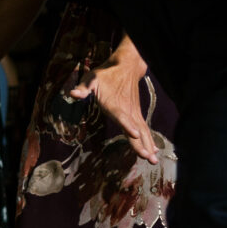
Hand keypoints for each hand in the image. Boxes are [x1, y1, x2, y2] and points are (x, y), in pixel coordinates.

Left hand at [69, 43, 156, 163]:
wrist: (126, 67)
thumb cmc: (105, 74)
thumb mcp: (91, 78)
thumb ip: (83, 88)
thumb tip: (73, 94)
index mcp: (114, 104)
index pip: (121, 116)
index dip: (127, 125)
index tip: (134, 134)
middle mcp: (127, 111)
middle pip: (135, 129)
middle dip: (141, 143)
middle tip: (148, 158)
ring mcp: (134, 113)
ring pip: (142, 131)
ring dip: (148, 145)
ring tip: (154, 160)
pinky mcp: (137, 114)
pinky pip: (144, 129)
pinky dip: (149, 139)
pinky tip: (154, 151)